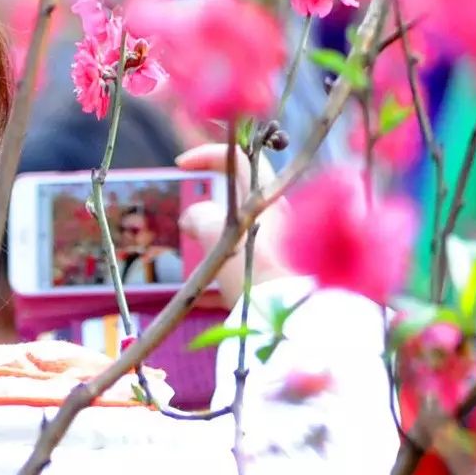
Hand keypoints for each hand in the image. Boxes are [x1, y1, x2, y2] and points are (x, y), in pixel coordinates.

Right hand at [174, 142, 286, 306]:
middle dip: (207, 207)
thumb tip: (191, 216)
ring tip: (193, 260)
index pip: (239, 161)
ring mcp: (278, 249)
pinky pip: (244, 271)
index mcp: (267, 202)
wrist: (293, 319)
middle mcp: (277, 220)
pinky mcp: (274, 279)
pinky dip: (222, 279)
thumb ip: (201, 218)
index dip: (208, 155)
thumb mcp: (219, 237)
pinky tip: (207, 298)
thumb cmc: (258, 271)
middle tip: (188, 221)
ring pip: (238, 235)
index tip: (181, 164)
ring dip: (213, 243)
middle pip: (238, 200)